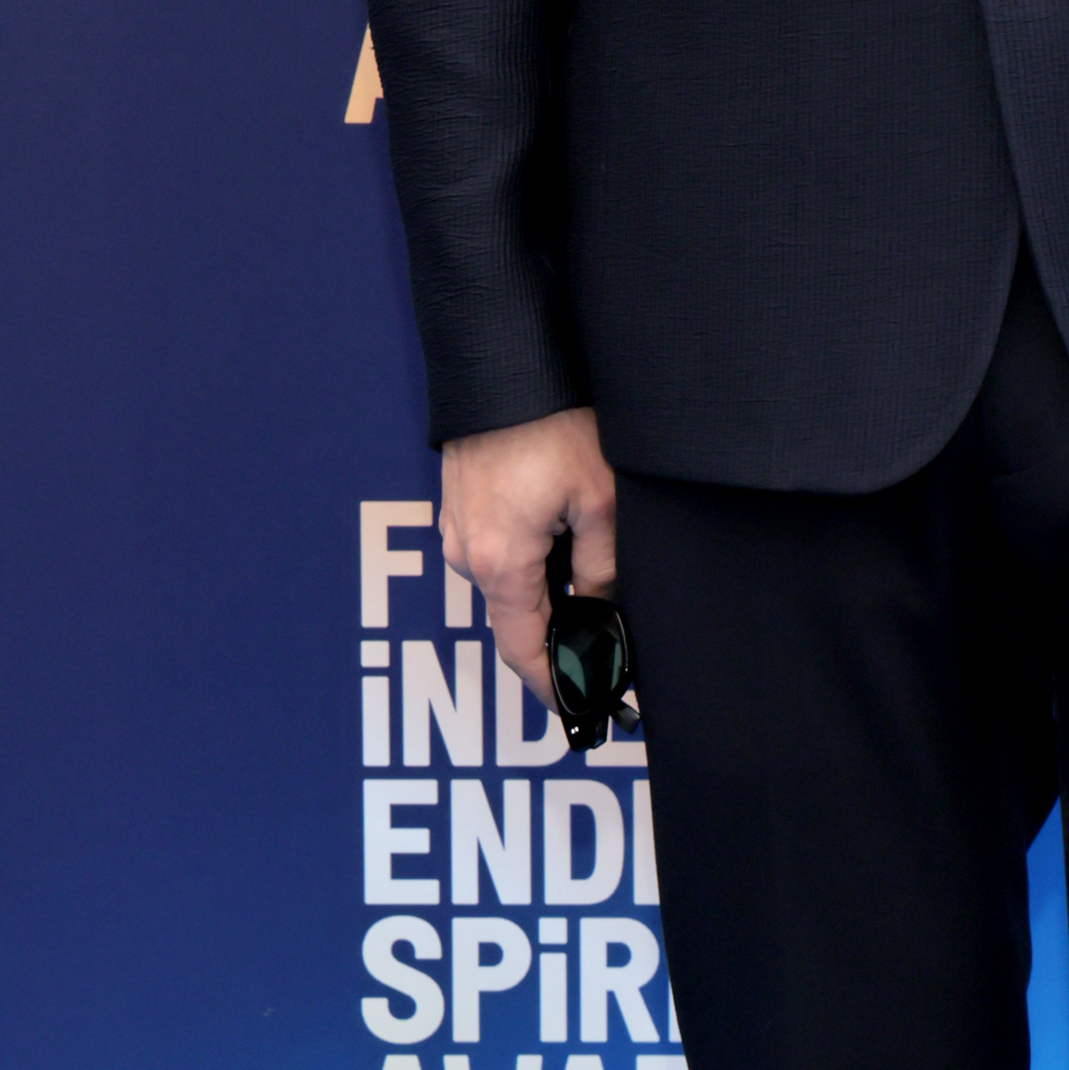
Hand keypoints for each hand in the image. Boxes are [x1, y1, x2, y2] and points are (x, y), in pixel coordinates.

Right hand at [441, 406, 615, 702]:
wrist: (504, 362)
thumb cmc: (551, 423)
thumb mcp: (599, 499)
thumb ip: (602, 566)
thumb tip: (606, 607)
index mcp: (500, 564)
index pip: (524, 650)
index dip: (553, 686)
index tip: (581, 707)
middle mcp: (467, 553)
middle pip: (518, 617)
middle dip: (561, 633)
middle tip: (610, 642)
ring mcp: (459, 528)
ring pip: (510, 582)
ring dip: (548, 588)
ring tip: (596, 578)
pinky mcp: (461, 504)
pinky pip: (498, 550)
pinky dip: (530, 559)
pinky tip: (565, 535)